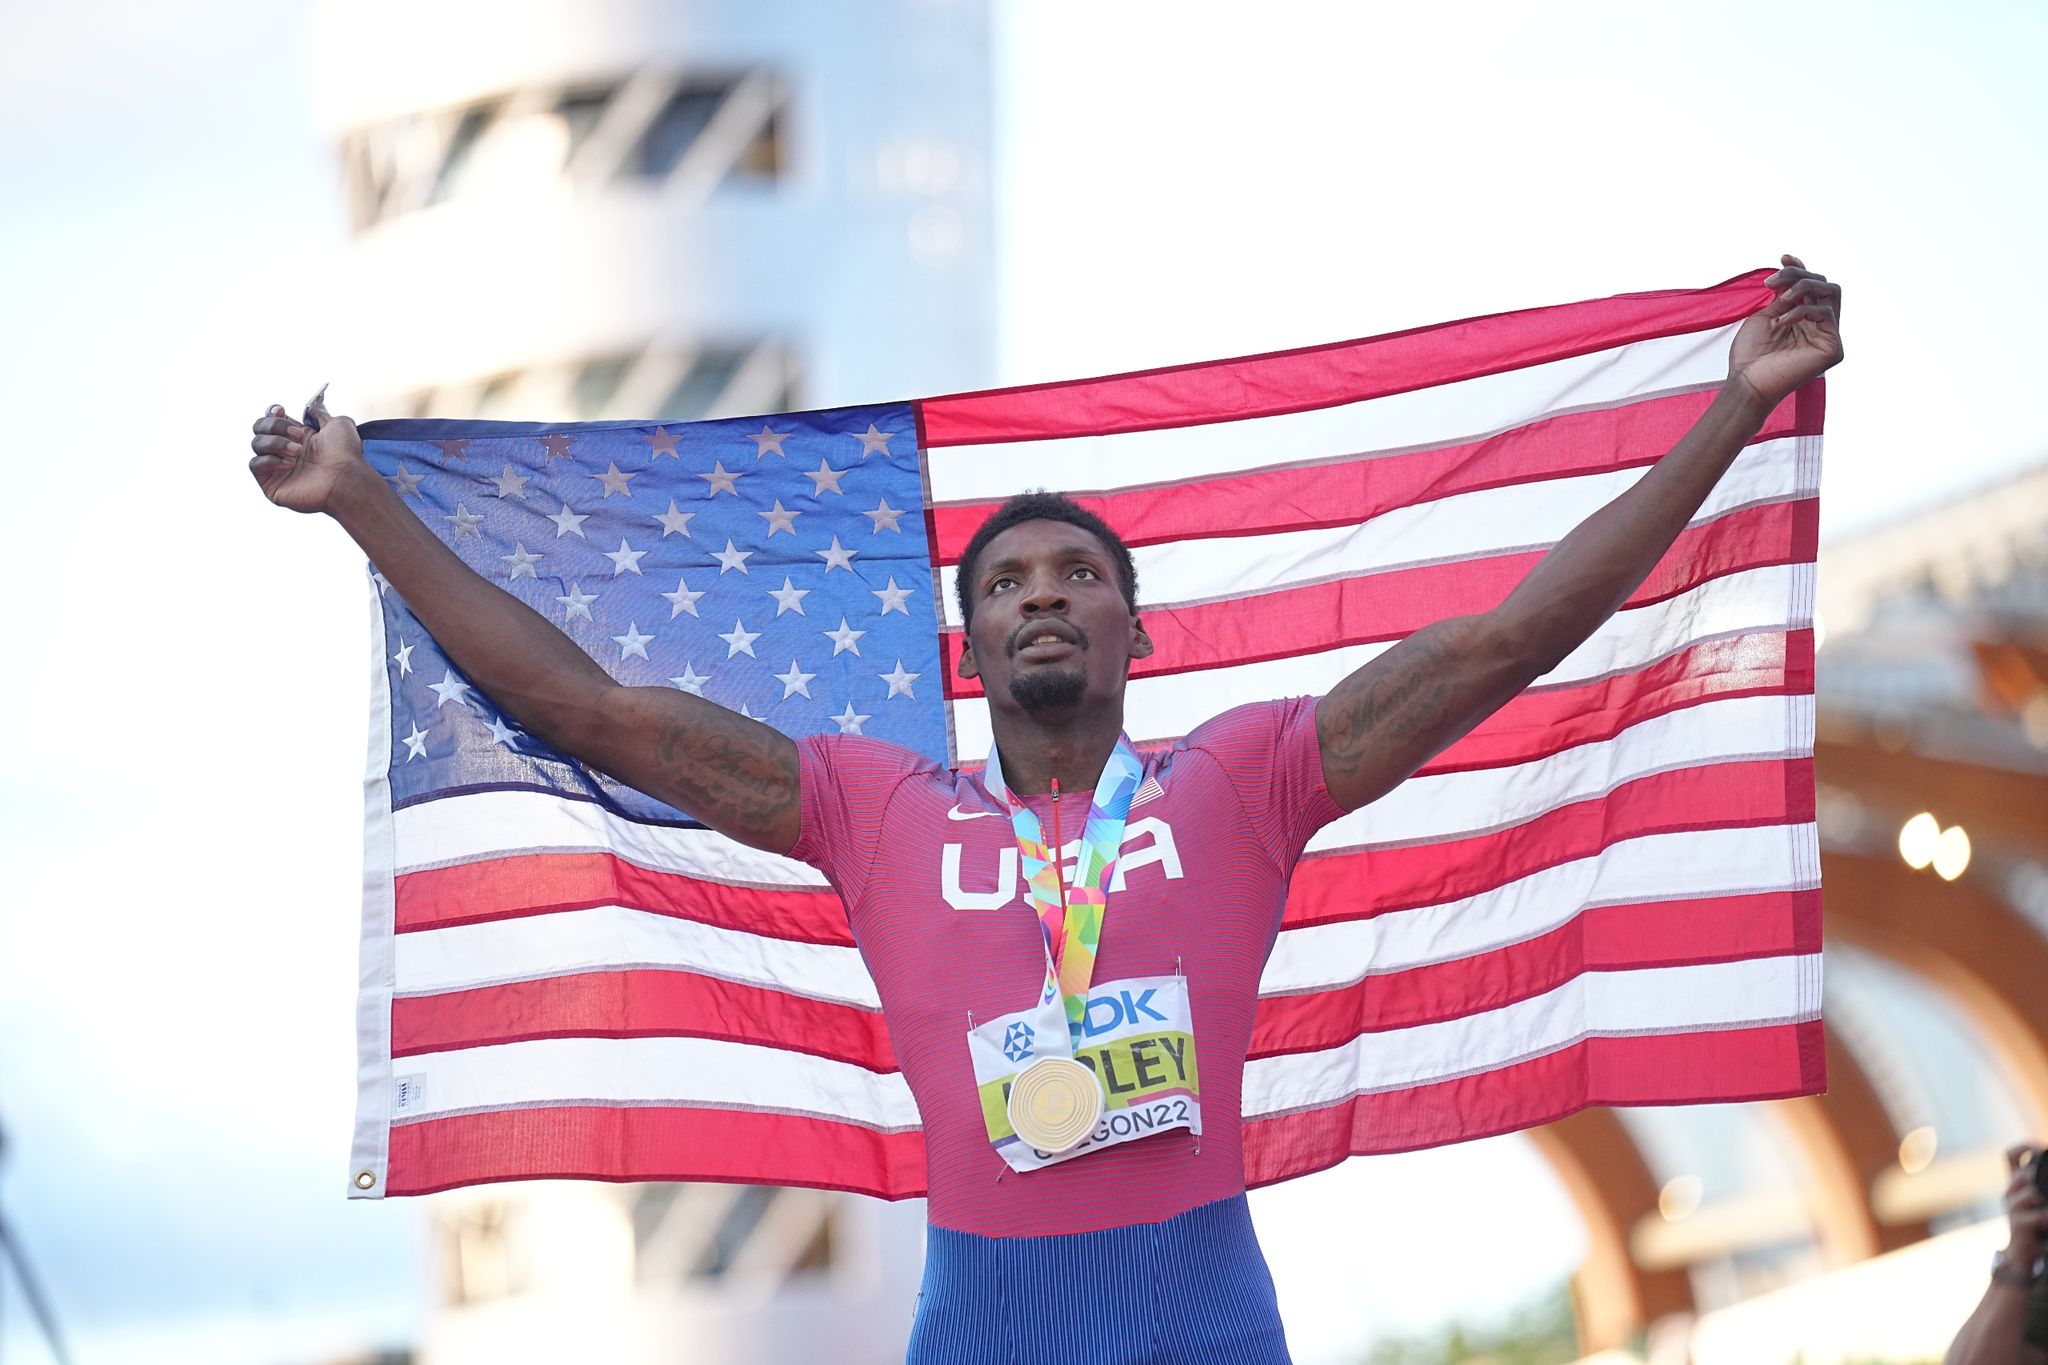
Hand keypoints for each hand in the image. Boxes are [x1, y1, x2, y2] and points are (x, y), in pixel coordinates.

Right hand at [248, 387, 366, 514]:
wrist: (346, 478)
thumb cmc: (346, 455)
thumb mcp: (338, 424)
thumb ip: (320, 414)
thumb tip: (310, 410)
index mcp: (298, 437)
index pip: (270, 418)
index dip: (272, 412)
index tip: (281, 411)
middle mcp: (285, 451)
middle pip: (259, 427)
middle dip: (275, 426)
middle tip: (299, 436)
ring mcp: (277, 468)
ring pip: (256, 443)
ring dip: (277, 443)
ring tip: (298, 452)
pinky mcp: (271, 484)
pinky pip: (255, 464)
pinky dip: (269, 460)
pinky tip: (288, 465)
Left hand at [1727, 255, 1843, 407]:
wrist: (1746, 382)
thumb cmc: (1750, 354)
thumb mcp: (1766, 315)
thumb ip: (1784, 295)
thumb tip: (1795, 272)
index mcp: (1804, 319)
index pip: (1812, 286)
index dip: (1800, 268)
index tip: (1783, 257)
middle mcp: (1819, 326)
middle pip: (1824, 283)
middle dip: (1798, 275)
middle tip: (1771, 282)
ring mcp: (1828, 336)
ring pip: (1831, 291)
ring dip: (1803, 286)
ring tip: (1779, 299)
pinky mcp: (1833, 348)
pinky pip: (1826, 313)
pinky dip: (1802, 311)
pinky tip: (1782, 322)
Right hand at [2004, 1144, 2047, 1262]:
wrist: (2021, 1253)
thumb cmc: (2034, 1224)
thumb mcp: (2036, 1200)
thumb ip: (2040, 1184)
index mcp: (2015, 1183)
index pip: (2011, 1156)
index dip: (2024, 1148)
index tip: (2041, 1148)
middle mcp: (2010, 1192)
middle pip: (2022, 1174)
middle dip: (2037, 1177)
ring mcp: (2013, 1208)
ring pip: (2030, 1193)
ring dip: (2041, 1197)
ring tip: (2045, 1204)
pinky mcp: (2019, 1225)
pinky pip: (2037, 1216)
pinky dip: (2046, 1217)